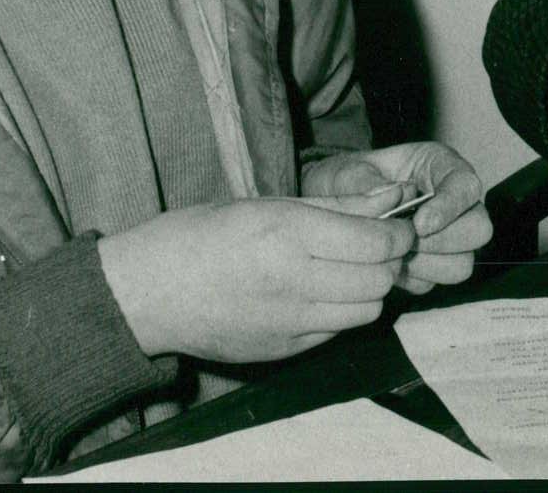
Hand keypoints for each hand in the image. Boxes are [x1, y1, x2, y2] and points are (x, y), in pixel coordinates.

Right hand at [98, 196, 415, 361]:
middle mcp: (293, 281)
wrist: (149, 292)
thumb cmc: (202, 234)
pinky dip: (341, 312)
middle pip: (378, 279)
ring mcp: (288, 322)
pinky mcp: (283, 350)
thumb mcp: (267, 203)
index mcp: (287, 234)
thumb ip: (336, 205)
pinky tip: (319, 293)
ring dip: (369, 289)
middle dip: (388, 261)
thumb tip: (393, 196)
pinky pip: (336, 331)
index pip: (375, 242)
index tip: (396, 224)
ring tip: (349, 269)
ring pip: (366, 311)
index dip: (398, 233)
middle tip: (378, 245)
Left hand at [303, 142, 492, 292]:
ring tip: (395, 253)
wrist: (333, 206)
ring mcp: (446, 237)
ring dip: (428, 265)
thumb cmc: (346, 181)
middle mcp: (452, 202)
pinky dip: (412, 279)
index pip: (466, 186)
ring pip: (462, 264)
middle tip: (407, 241)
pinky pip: (434, 284)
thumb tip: (389, 197)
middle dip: (443, 241)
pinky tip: (389, 264)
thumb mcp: (345, 171)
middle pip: (478, 229)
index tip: (420, 224)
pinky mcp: (430, 266)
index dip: (450, 207)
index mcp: (439, 166)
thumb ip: (363, 181)